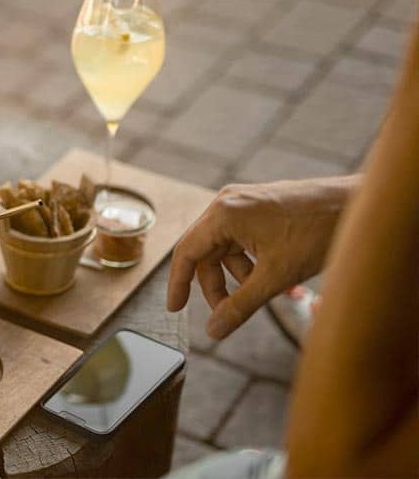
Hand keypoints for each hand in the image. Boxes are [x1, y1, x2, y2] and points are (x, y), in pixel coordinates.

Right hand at [166, 177, 356, 338]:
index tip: (176, 309)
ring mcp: (243, 202)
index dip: (178, 284)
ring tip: (261, 292)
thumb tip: (215, 330)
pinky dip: (249, 261)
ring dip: (236, 275)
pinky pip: (240, 238)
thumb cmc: (318, 232)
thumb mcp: (275, 276)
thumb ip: (240, 306)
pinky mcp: (259, 205)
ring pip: (224, 247)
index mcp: (224, 214)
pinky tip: (270, 276)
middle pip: (205, 252)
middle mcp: (228, 203)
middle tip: (227, 311)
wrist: (356, 204)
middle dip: (215, 284)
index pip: (186, 252)